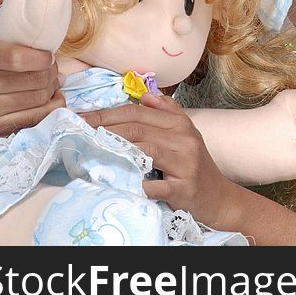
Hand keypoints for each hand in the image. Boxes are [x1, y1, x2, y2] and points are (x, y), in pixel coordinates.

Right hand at [0, 0, 63, 138]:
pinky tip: (47, 95)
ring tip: (49, 78)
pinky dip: (52, 104)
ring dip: (53, 86)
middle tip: (51, 65)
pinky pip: (40, 116)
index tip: (47, 54)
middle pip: (36, 79)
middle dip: (51, 70)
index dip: (42, 57)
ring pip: (40, 97)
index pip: (19, 58)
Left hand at [79, 93, 234, 226]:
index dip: (107, 113)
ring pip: (144, 151)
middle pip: (137, 129)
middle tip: (76, 132)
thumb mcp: (186, 135)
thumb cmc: (195, 166)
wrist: (219, 197)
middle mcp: (184, 140)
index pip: (138, 112)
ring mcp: (185, 164)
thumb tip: (146, 96)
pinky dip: (136, 185)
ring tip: (89, 152)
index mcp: (181, 124)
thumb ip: (168, 113)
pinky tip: (118, 185)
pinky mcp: (184, 189)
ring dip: (114, 152)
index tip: (80, 117)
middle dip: (103, 128)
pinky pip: (155, 186)